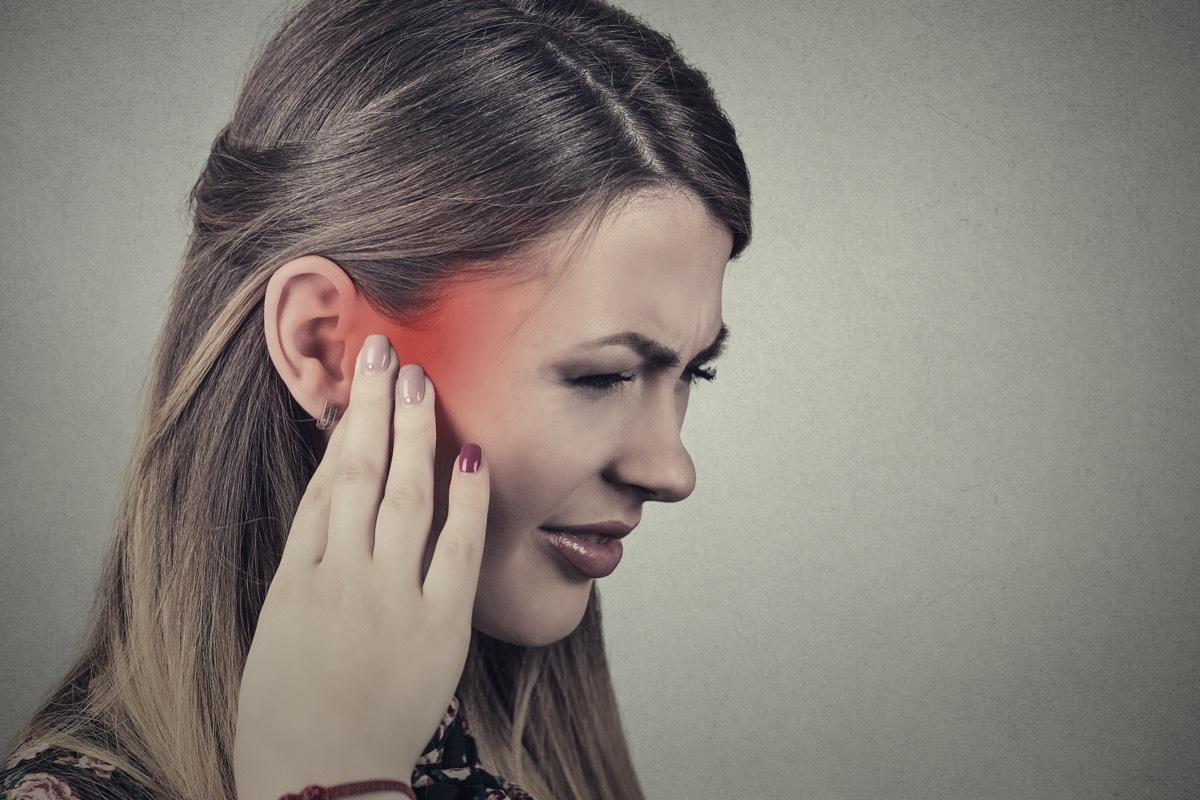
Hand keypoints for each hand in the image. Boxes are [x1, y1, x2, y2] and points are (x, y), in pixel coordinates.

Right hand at [233, 335, 488, 799]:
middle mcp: (341, 577)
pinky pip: (457, 548)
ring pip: (404, 494)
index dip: (341, 427)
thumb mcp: (277, 632)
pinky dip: (467, 499)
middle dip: (373, 405)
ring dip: (413, 431)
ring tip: (420, 380)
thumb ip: (307, 570)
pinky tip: (472, 453)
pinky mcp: (439, 627)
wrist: (319, 786)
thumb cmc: (286, 720)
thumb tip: (334, 512)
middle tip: (385, 351)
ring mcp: (390, 599)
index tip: (353, 383)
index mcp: (296, 579)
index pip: (324, 483)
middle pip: (358, 471)